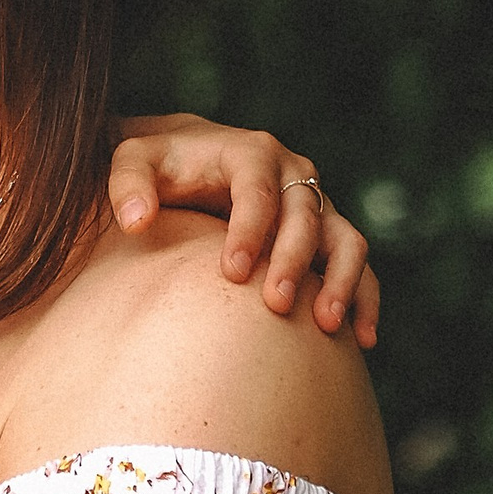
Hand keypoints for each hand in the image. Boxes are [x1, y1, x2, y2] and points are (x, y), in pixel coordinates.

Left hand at [110, 116, 378, 346]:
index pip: (256, 193)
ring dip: (343, 281)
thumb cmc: (159, 166)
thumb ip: (128, 185)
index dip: (249, 232)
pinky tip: (362, 340)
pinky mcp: (328, 232)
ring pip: (346, 240)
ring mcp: (315, 204)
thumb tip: (136, 221)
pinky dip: (364, 296)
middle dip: (292, 262)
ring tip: (328, 326)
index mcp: (250, 153)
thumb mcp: (133, 161)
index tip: (231, 273)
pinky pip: (357, 263)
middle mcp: (292, 173)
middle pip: (304, 218)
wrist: (190, 161)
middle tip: (275, 306)